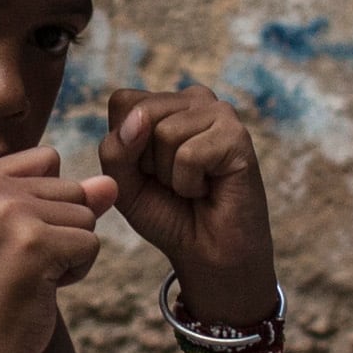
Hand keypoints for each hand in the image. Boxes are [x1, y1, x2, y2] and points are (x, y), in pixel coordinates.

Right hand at [0, 147, 118, 352]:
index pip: (49, 158)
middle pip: (73, 187)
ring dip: (71, 252)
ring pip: (86, 216)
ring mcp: (9, 214)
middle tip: (22, 263)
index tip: (14, 238)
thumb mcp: (27, 233)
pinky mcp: (34, 244)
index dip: (49, 202)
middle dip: (63, 229)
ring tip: (30, 275)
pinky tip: (41, 288)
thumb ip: (67, 200)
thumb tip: (112, 183)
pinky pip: (91, 244)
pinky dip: (77, 272)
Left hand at [98, 85, 272, 313]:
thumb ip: (115, 147)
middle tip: (172, 181)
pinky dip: (189, 184)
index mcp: (166, 102)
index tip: (148, 170)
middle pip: (141, 114)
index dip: (124, 146)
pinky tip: (208, 189)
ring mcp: (219, 113)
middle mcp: (194, 99)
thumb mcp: (123, 181)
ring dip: (169, 175)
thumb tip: (141, 118)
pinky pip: (188, 155)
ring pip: (164, 133)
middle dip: (145, 161)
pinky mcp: (237, 135)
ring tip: (192, 186)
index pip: (123, 101)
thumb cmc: (166, 213)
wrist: (207, 253)